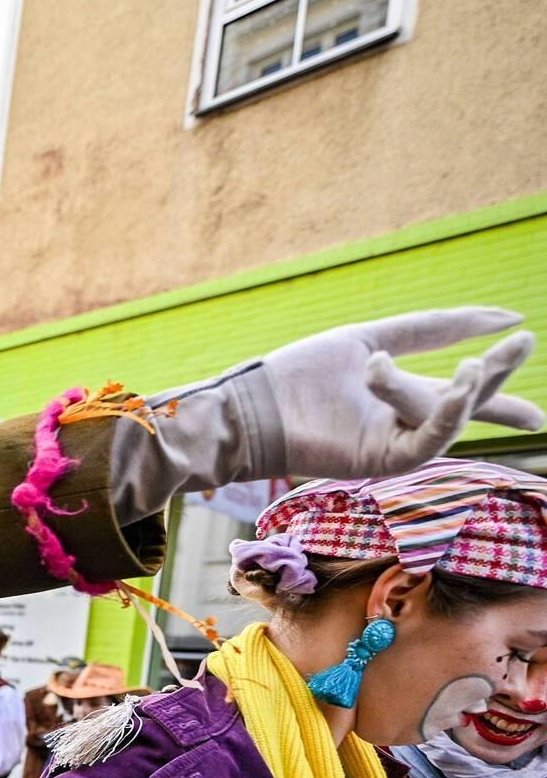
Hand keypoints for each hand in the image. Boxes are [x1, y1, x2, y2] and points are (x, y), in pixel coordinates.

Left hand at [258, 308, 539, 479]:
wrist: (257, 403)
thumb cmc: (301, 374)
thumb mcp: (373, 339)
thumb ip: (432, 328)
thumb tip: (501, 315)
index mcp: (401, 397)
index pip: (462, 391)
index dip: (499, 376)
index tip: (525, 338)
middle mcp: (404, 424)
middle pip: (466, 404)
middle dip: (497, 378)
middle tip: (524, 343)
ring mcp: (395, 444)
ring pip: (448, 418)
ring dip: (465, 390)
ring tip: (475, 363)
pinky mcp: (383, 461)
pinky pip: (429, 442)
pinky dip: (446, 415)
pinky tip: (456, 385)